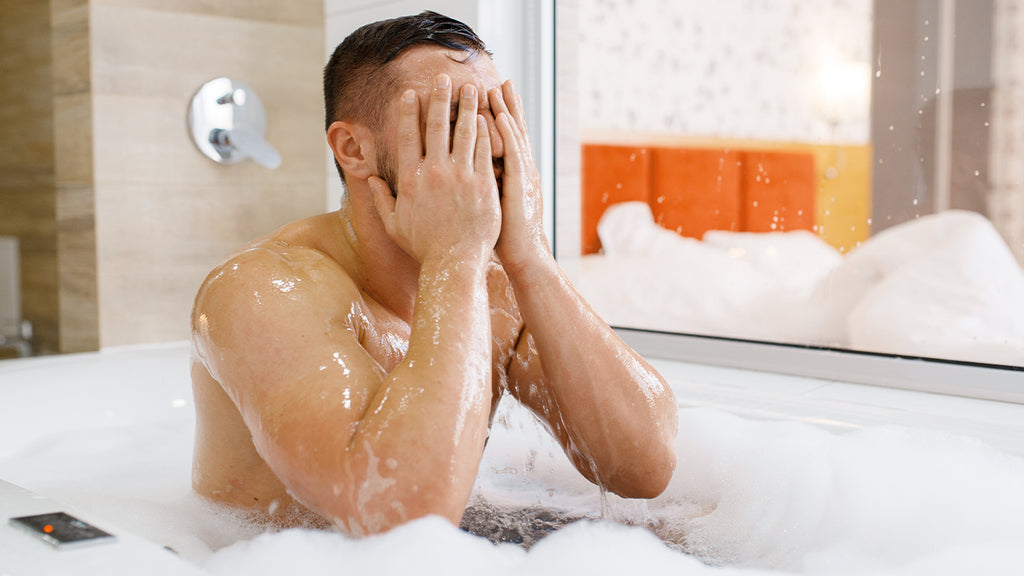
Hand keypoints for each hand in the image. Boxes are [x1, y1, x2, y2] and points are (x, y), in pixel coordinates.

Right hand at [369, 75, 500, 265]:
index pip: (407, 136)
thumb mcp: (394, 225)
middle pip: (437, 126)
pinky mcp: (483, 184)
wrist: (454, 264)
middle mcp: (434, 173)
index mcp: (410, 180)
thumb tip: (369, 180)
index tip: (411, 93)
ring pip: (465, 132)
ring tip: (473, 89)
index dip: (408, 112)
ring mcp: (461, 177)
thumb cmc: (424, 247)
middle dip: (440, 98)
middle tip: (444, 78)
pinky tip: (489, 117)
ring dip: (468, 107)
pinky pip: (485, 151)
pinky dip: (486, 132)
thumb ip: (381, 200)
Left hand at [489, 81, 549, 272]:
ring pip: (515, 137)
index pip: (504, 139)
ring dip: (508, 111)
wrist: (524, 257)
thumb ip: (482, 185)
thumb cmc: (501, 236)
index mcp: (512, 174)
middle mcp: (520, 170)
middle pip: (513, 131)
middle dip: (508, 105)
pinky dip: (509, 135)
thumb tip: (465, 173)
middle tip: (501, 81)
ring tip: (500, 88)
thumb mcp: (491, 205)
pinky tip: (502, 118)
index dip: (500, 116)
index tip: (490, 95)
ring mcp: (522, 177)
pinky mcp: (520, 187)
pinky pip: (514, 156)